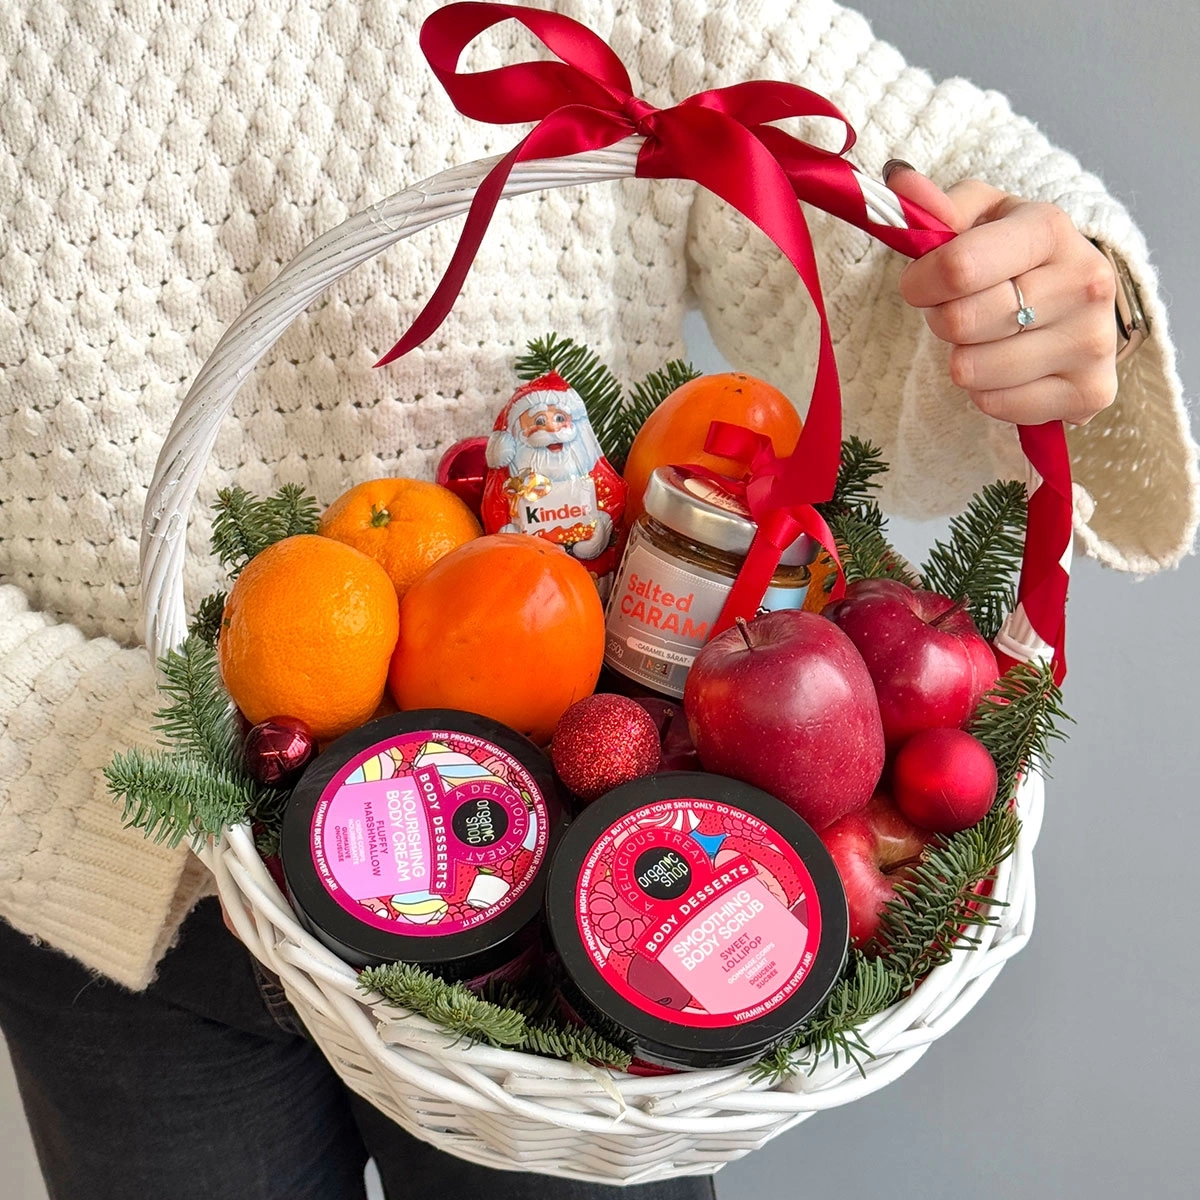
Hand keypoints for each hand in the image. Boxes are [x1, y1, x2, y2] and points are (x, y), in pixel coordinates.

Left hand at [887, 164, 1117, 425]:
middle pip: (961, 322)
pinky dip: (986, 393)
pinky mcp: (1091, 392)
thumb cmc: (1017, 256)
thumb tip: (898, 180)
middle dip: (942, 320)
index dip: (921, 282)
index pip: (958, 267)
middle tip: (958, 312)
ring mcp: (1094, 341)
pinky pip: (995, 405)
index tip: (920, 284)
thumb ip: (937, 205)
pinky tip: (1007, 369)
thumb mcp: (982, 217)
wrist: (1079, 301)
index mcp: (1051, 229)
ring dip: (962, 359)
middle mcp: (1085, 282)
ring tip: (986, 339)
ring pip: (973, 370)